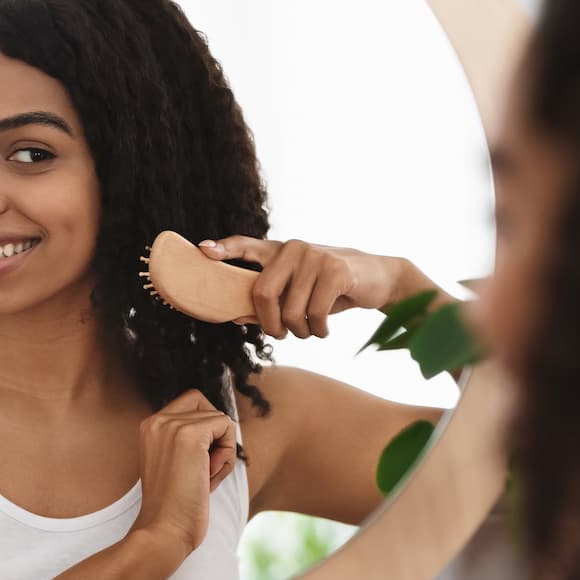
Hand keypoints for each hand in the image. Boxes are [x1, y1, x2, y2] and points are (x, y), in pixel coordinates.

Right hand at [131, 390, 236, 556]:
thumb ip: (189, 440)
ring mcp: (171, 425)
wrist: (164, 530)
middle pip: (207, 407)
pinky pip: (227, 426)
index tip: (196, 464)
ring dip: (223, 451)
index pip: (191, 403)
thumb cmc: (175, 506)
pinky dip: (228, 454)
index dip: (206, 430)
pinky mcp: (189, 434)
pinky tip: (210, 476)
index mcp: (150, 427)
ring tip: (205, 478)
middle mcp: (157, 420)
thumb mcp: (176, 464)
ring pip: (220, 419)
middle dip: (215, 438)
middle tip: (204, 469)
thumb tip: (223, 424)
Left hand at [198, 236, 405, 338]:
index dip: (224, 249)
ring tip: (310, 331)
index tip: (203, 250)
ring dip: (299, 332)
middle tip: (281, 334)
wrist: (377, 278)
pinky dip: (318, 330)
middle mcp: (293, 248)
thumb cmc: (329, 289)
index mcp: (280, 251)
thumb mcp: (298, 294)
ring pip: (291, 310)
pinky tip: (324, 329)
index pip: (247, 246)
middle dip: (270, 323)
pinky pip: (315, 313)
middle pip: (262, 293)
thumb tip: (234, 315)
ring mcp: (314, 256)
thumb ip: (268, 301)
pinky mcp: (335, 270)